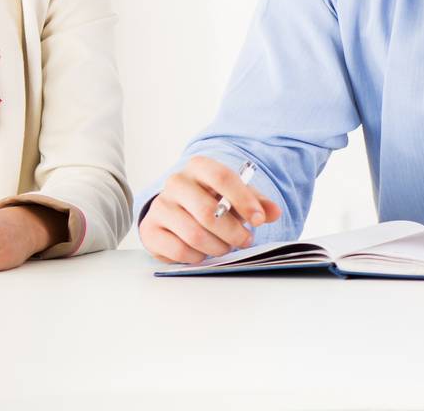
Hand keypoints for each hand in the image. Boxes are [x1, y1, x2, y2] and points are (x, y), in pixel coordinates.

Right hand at [138, 156, 282, 263]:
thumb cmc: (210, 201)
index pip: (222, 177)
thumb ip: (257, 203)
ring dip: (217, 248)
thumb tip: (273, 212)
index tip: (259, 220)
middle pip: (208, 212)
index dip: (243, 200)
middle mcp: (175, 183)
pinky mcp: (150, 230)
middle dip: (233, 233)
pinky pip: (180, 250)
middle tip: (244, 240)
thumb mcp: (235, 197)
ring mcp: (160, 206)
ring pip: (195, 235)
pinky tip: (202, 252)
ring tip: (224, 247)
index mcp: (198, 167)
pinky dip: (198, 257)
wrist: (176, 210)